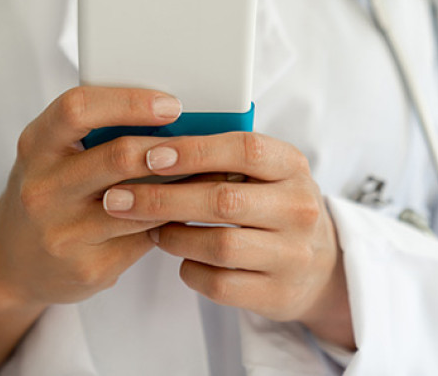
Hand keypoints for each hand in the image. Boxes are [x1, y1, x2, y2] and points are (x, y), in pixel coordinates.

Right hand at [0, 87, 181, 374]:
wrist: (15, 262)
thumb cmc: (49, 192)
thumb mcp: (53, 154)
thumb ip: (94, 133)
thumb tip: (172, 114)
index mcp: (36, 147)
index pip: (77, 109)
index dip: (128, 103)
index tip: (171, 105)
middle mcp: (43, 189)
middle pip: (117, 157)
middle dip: (169, 148)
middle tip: (203, 143)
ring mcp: (63, 233)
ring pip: (139, 203)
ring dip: (181, 187)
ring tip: (211, 173)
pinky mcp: (88, 268)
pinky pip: (143, 238)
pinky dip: (171, 221)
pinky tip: (189, 209)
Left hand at [102, 132, 354, 349]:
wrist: (319, 267)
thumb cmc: (270, 205)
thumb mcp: (263, 172)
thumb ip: (220, 156)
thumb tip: (150, 143)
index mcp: (292, 166)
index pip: (244, 150)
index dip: (194, 151)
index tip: (150, 155)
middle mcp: (299, 209)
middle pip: (223, 200)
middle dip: (162, 198)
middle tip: (118, 198)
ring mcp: (292, 255)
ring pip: (219, 245)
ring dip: (172, 236)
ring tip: (149, 228)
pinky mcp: (278, 294)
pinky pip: (220, 284)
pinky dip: (190, 270)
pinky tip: (180, 258)